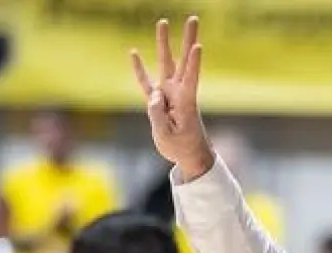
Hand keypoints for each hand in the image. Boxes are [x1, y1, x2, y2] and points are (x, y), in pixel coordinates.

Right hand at [130, 18, 213, 178]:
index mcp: (186, 101)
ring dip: (165, 43)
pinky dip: (139, 69)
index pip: (191, 77)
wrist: (188, 154)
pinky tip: (133, 52)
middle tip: (193, 18)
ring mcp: (168, 93)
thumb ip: (157, 115)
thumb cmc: (181, 147)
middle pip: (182, 60)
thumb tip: (152, 95)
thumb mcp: (167, 136)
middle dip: (187, 39)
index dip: (194, 62)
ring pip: (166, 64)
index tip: (198, 46)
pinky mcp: (159, 100)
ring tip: (163, 21)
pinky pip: (146, 82)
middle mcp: (178, 92)